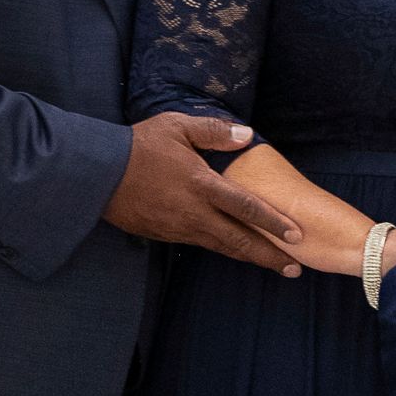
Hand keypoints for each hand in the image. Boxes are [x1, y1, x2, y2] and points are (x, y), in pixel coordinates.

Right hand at [104, 114, 301, 273]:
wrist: (98, 174)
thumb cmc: (139, 146)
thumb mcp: (177, 126)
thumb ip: (215, 131)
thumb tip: (246, 135)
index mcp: (202, 184)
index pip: (246, 207)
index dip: (274, 222)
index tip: (297, 236)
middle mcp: (195, 212)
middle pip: (240, 240)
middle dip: (269, 256)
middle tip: (295, 269)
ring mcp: (181, 228)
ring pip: (223, 247)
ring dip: (250, 258)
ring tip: (274, 266)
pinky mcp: (168, 236)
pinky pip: (203, 245)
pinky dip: (224, 250)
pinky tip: (237, 251)